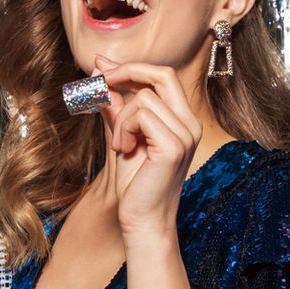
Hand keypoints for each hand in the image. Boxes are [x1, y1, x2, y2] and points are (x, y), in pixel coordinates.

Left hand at [96, 62, 201, 244]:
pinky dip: (124, 129)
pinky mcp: (173, 147)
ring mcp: (185, 135)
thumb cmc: (134, 184)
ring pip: (144, 98)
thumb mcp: (122, 135)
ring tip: (120, 145)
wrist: (142, 221)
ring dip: (121, 119)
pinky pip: (141, 116)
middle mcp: (190, 124)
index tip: (100, 67)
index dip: (131, 67)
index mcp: (183, 120)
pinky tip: (124, 150)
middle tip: (99, 83)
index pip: (163, 76)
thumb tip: (99, 69)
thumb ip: (116, 104)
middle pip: (163, 74)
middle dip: (127, 72)